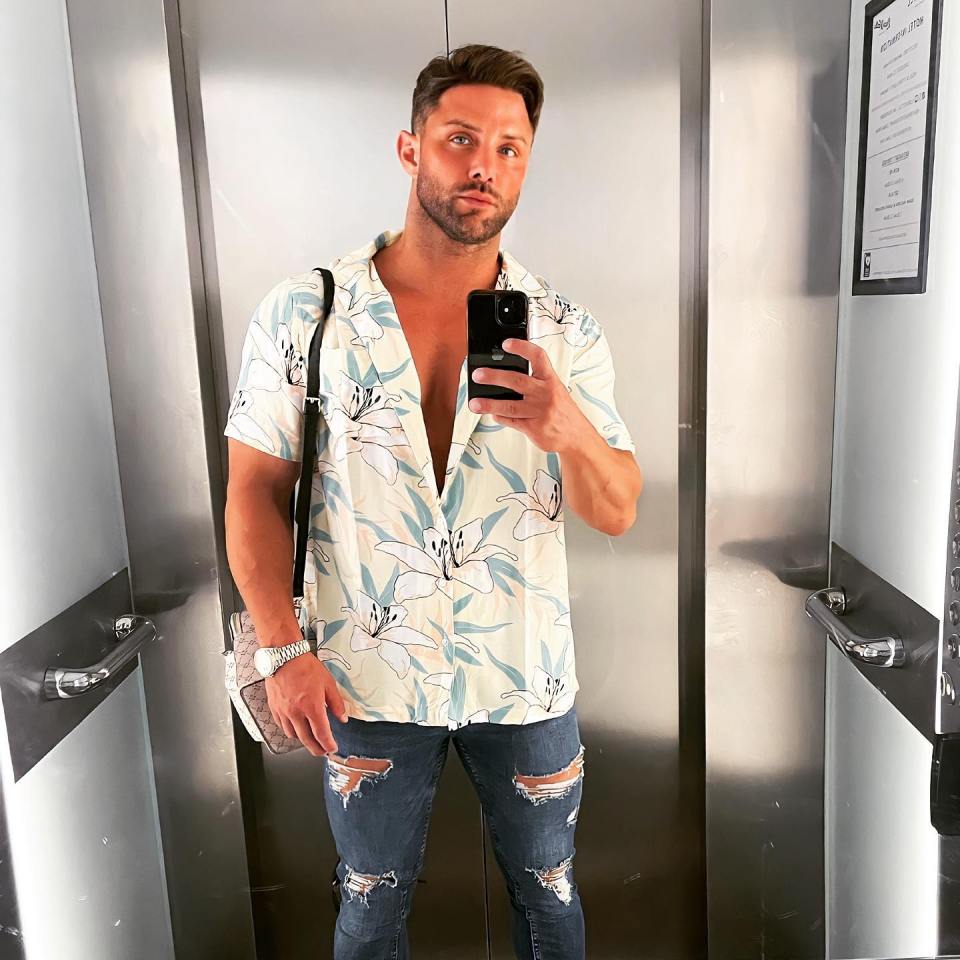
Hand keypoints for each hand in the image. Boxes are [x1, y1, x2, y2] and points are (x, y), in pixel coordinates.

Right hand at [265, 655, 347, 756]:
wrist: (284, 656)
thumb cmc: (305, 666)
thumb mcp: (328, 683)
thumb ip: (336, 703)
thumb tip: (342, 718)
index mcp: (312, 707)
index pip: (321, 734)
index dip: (328, 744)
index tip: (332, 748)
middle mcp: (296, 713)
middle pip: (307, 740)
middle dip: (316, 749)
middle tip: (322, 752)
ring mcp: (284, 712)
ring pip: (293, 735)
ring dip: (303, 741)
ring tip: (311, 740)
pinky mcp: (274, 708)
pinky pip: (282, 726)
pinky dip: (290, 731)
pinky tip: (296, 729)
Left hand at [467, 338, 588, 453]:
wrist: (577, 436)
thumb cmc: (563, 411)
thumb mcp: (556, 390)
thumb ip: (536, 381)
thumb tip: (507, 373)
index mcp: (551, 380)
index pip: (538, 357)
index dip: (522, 348)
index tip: (506, 343)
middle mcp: (546, 394)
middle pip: (517, 381)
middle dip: (494, 377)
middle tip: (478, 375)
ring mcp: (540, 412)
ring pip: (510, 406)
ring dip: (489, 404)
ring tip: (475, 403)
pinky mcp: (534, 429)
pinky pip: (512, 421)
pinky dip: (500, 417)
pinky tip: (493, 414)